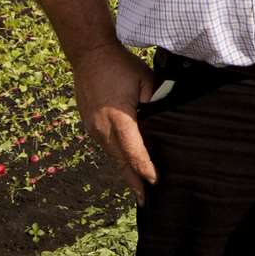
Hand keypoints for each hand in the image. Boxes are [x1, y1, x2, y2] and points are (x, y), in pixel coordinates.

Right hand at [71, 43, 157, 203]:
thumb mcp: (145, 79)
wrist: (89, 55)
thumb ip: (156, 100)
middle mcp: (102, 128)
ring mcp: (93, 128)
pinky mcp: (89, 124)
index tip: (155, 182)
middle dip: (133, 181)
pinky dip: (116, 158)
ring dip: (124, 171)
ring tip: (136, 188)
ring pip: (112, 156)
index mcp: (119, 119)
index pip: (134, 152)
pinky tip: (124, 164)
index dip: (145, 168)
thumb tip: (166, 119)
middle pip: (121, 161)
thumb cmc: (121, 65)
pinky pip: (105, 146)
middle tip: (144, 200)